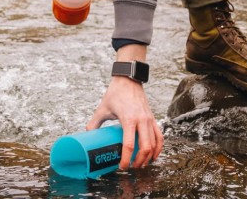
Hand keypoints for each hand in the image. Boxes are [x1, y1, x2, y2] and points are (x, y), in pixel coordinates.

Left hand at [86, 45, 162, 168]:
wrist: (128, 80)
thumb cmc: (115, 93)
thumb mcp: (102, 108)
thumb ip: (94, 122)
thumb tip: (87, 135)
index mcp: (128, 119)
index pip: (129, 145)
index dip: (126, 159)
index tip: (122, 166)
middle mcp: (141, 120)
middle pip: (145, 147)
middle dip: (139, 161)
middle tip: (132, 167)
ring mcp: (149, 119)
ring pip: (154, 144)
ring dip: (149, 157)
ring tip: (141, 163)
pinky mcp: (152, 118)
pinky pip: (159, 136)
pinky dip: (158, 147)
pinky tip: (153, 154)